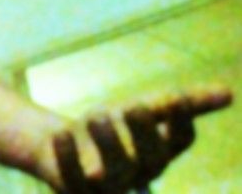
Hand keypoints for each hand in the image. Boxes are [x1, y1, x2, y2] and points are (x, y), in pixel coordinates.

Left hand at [39, 86, 231, 193]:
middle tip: (134, 106)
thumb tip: (229, 93)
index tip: (175, 98)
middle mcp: (137, 172)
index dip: (182, 121)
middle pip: (150, 158)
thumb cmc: (106, 128)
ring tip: (95, 115)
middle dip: (144, 133)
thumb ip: (178, 104)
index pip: (181, 140)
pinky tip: (62, 133)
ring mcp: (106, 185)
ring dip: (107, 143)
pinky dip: (67, 157)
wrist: (54, 143)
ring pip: (113, 173)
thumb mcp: (138, 109)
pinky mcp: (73, 188)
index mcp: (158, 150)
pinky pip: (72, 178)